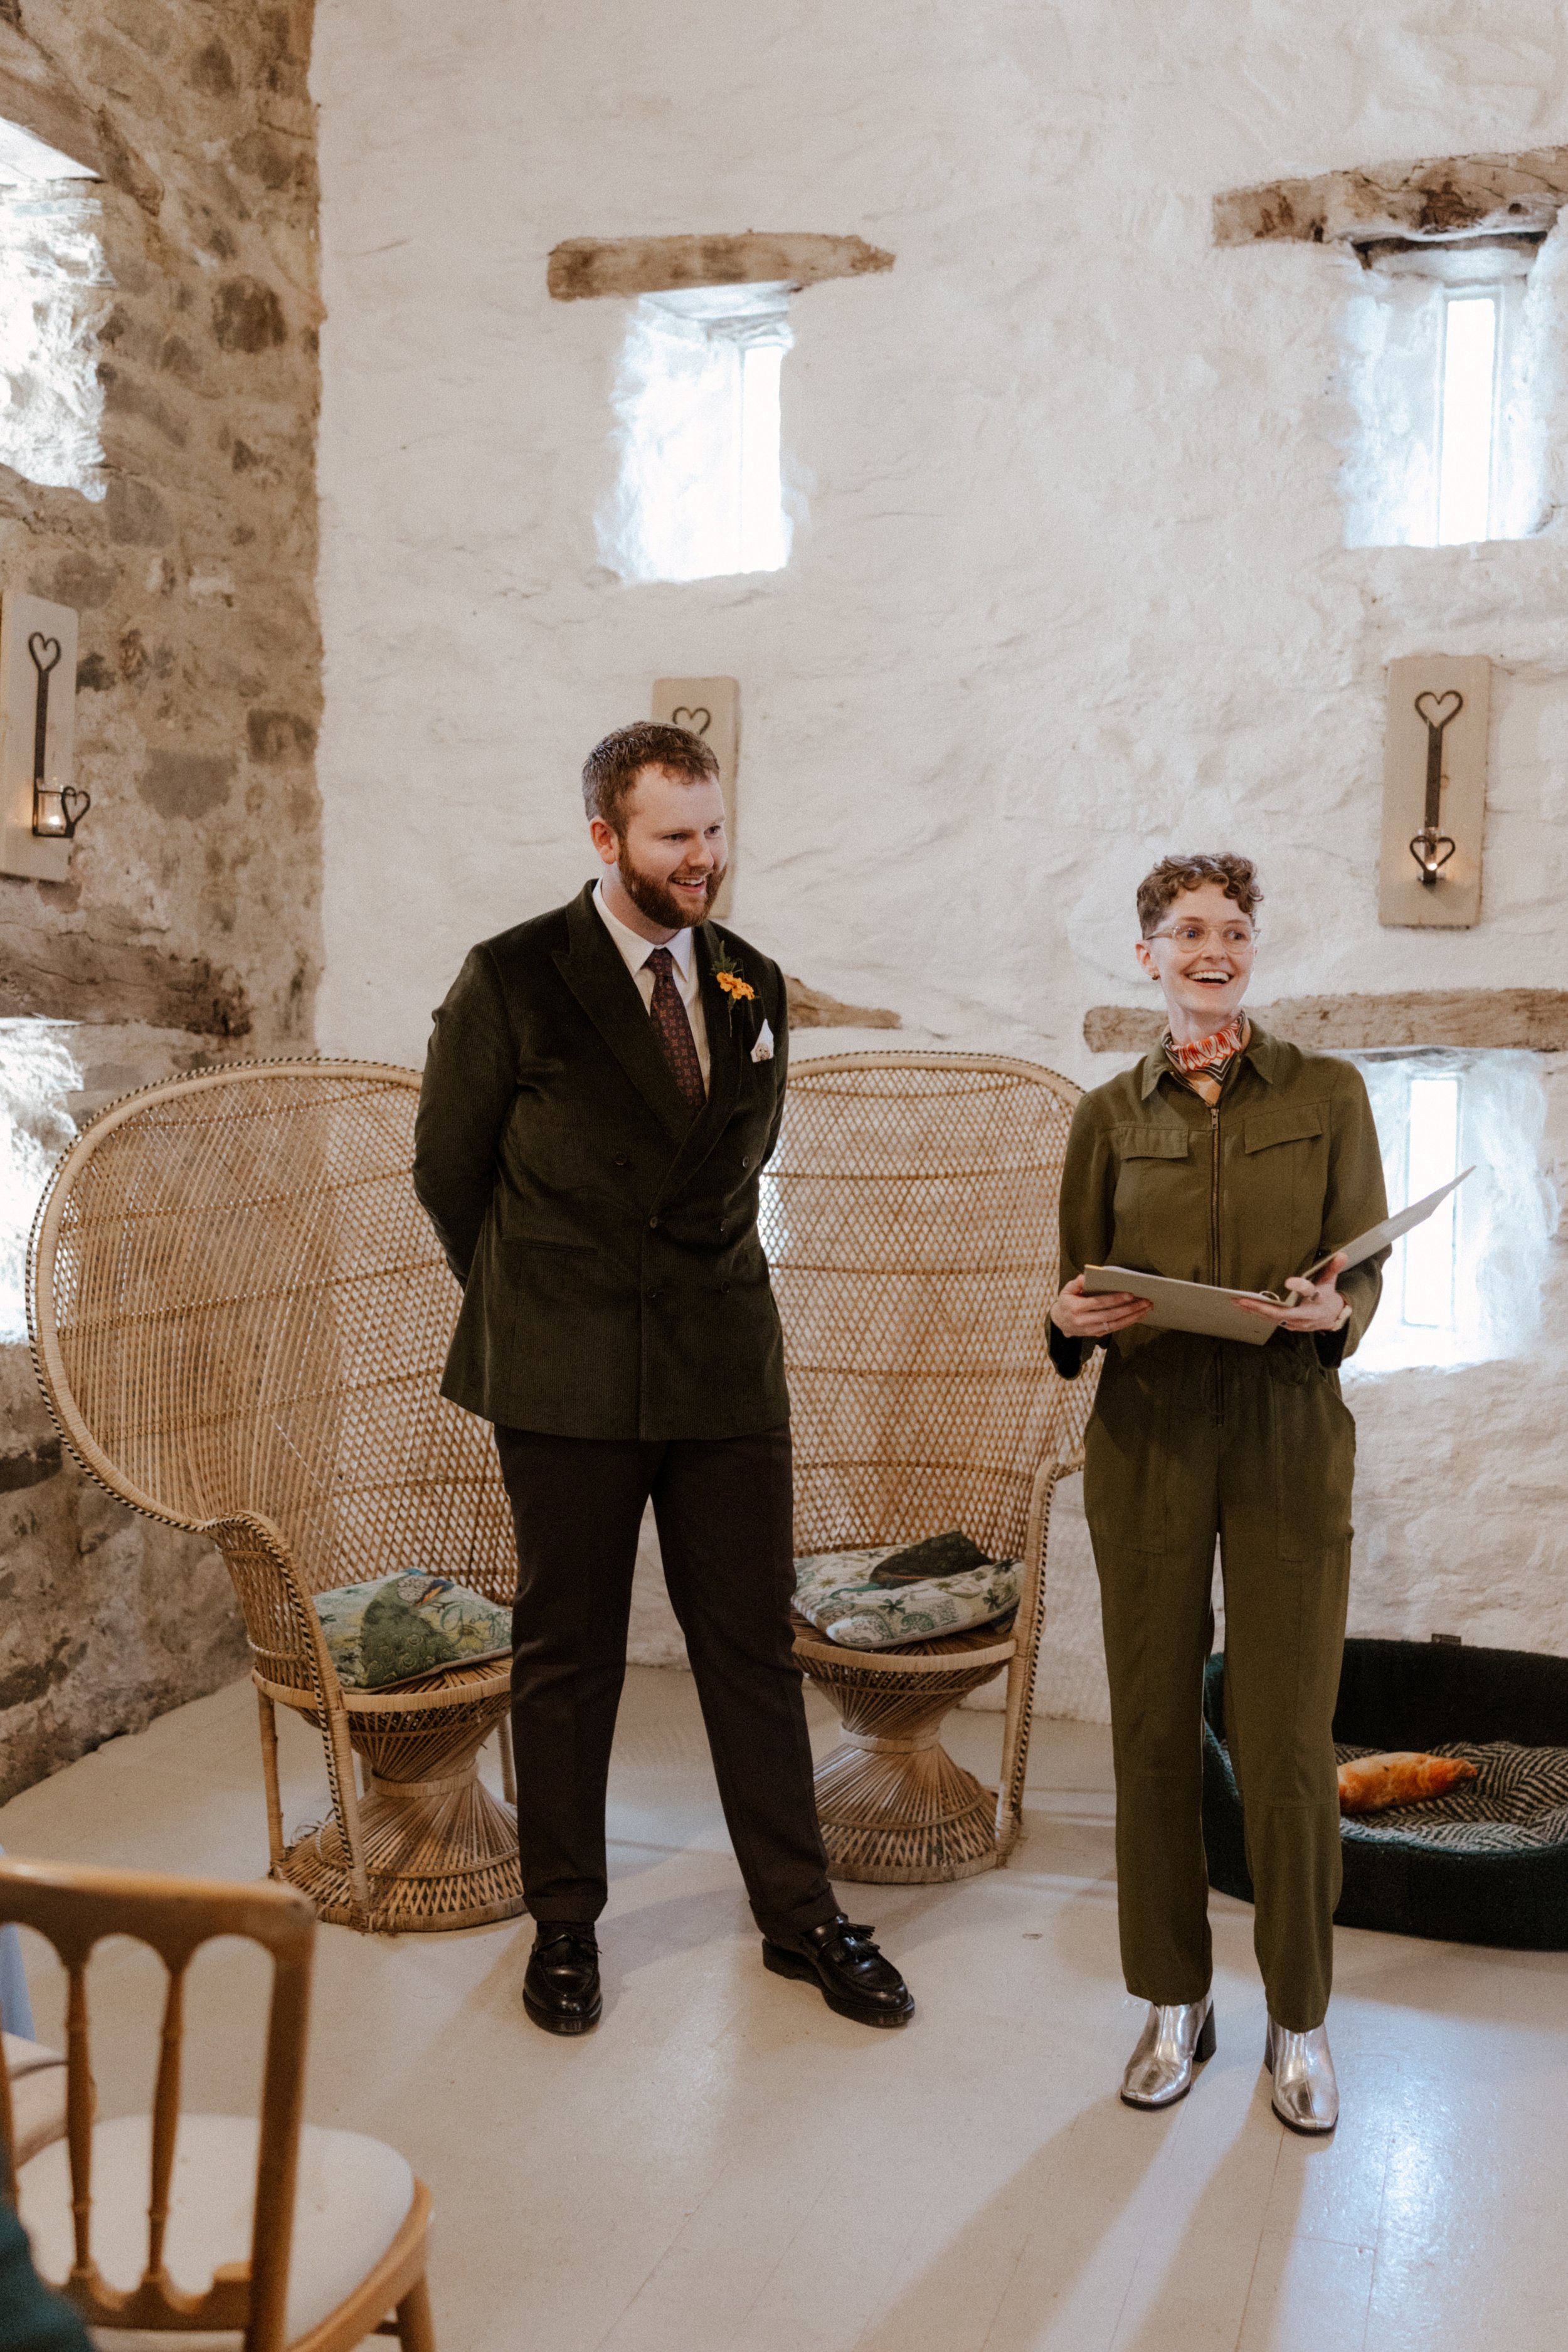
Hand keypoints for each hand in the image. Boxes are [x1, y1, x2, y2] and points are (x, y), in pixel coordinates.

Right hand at [1051, 1273, 1152, 1340]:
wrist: (1059, 1322)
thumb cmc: (1066, 1302)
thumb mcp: (1066, 1290)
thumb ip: (1075, 1284)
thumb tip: (1085, 1277)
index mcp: (1076, 1308)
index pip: (1099, 1303)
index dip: (1115, 1299)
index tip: (1130, 1294)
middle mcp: (1084, 1321)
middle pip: (1111, 1315)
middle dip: (1130, 1308)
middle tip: (1145, 1301)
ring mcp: (1091, 1330)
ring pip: (1116, 1324)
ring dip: (1133, 1317)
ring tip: (1146, 1308)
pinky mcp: (1097, 1334)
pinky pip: (1115, 1328)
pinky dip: (1128, 1322)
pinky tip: (1138, 1315)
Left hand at [1234, 1252, 1348, 1332]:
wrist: (1330, 1317)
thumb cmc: (1327, 1294)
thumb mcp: (1331, 1281)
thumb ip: (1332, 1267)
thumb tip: (1342, 1254)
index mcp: (1317, 1299)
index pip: (1308, 1291)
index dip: (1300, 1286)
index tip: (1289, 1281)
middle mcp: (1306, 1314)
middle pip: (1283, 1312)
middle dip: (1263, 1307)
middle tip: (1244, 1299)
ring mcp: (1296, 1322)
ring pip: (1273, 1318)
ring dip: (1254, 1310)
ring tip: (1236, 1301)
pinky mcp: (1288, 1325)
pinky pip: (1270, 1320)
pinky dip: (1256, 1314)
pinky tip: (1242, 1307)